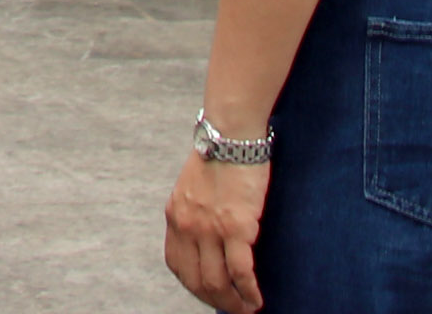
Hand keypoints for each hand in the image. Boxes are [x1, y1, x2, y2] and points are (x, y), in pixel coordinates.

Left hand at [165, 151, 268, 312]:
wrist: (231, 135)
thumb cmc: (219, 158)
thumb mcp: (192, 188)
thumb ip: (194, 213)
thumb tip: (205, 239)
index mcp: (175, 215)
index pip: (177, 265)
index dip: (194, 286)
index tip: (210, 294)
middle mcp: (187, 226)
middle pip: (196, 280)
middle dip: (214, 300)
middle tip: (233, 309)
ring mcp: (210, 228)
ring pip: (217, 282)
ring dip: (233, 303)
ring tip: (247, 309)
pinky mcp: (236, 227)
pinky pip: (241, 272)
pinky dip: (249, 292)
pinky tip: (257, 298)